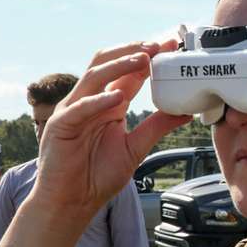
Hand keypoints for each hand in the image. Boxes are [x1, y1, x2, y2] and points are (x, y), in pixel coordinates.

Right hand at [32, 41, 190, 222]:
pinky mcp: (59, 126)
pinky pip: (79, 108)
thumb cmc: (98, 175)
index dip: (149, 56)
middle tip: (158, 45)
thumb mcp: (136, 147)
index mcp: (110, 103)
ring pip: (94, 77)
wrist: (72, 202)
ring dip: (119, 65)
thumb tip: (186, 112)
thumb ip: (157, 127)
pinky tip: (118, 97)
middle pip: (109, 63)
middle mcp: (91, 101)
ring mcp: (73, 110)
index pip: (130, 72)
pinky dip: (99, 100)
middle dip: (133, 50)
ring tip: (143, 59)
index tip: (172, 46)